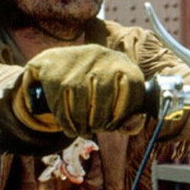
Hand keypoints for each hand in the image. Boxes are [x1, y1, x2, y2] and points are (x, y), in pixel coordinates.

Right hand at [15, 45, 146, 136]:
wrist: (57, 61)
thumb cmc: (96, 83)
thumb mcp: (117, 91)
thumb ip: (130, 115)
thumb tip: (130, 126)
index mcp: (121, 61)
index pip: (133, 84)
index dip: (126, 111)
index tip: (115, 124)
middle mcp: (100, 57)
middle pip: (105, 95)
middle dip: (101, 120)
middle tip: (97, 130)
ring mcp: (76, 66)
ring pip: (82, 103)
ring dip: (83, 125)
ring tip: (85, 132)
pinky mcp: (55, 75)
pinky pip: (63, 106)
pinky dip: (68, 124)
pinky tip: (71, 130)